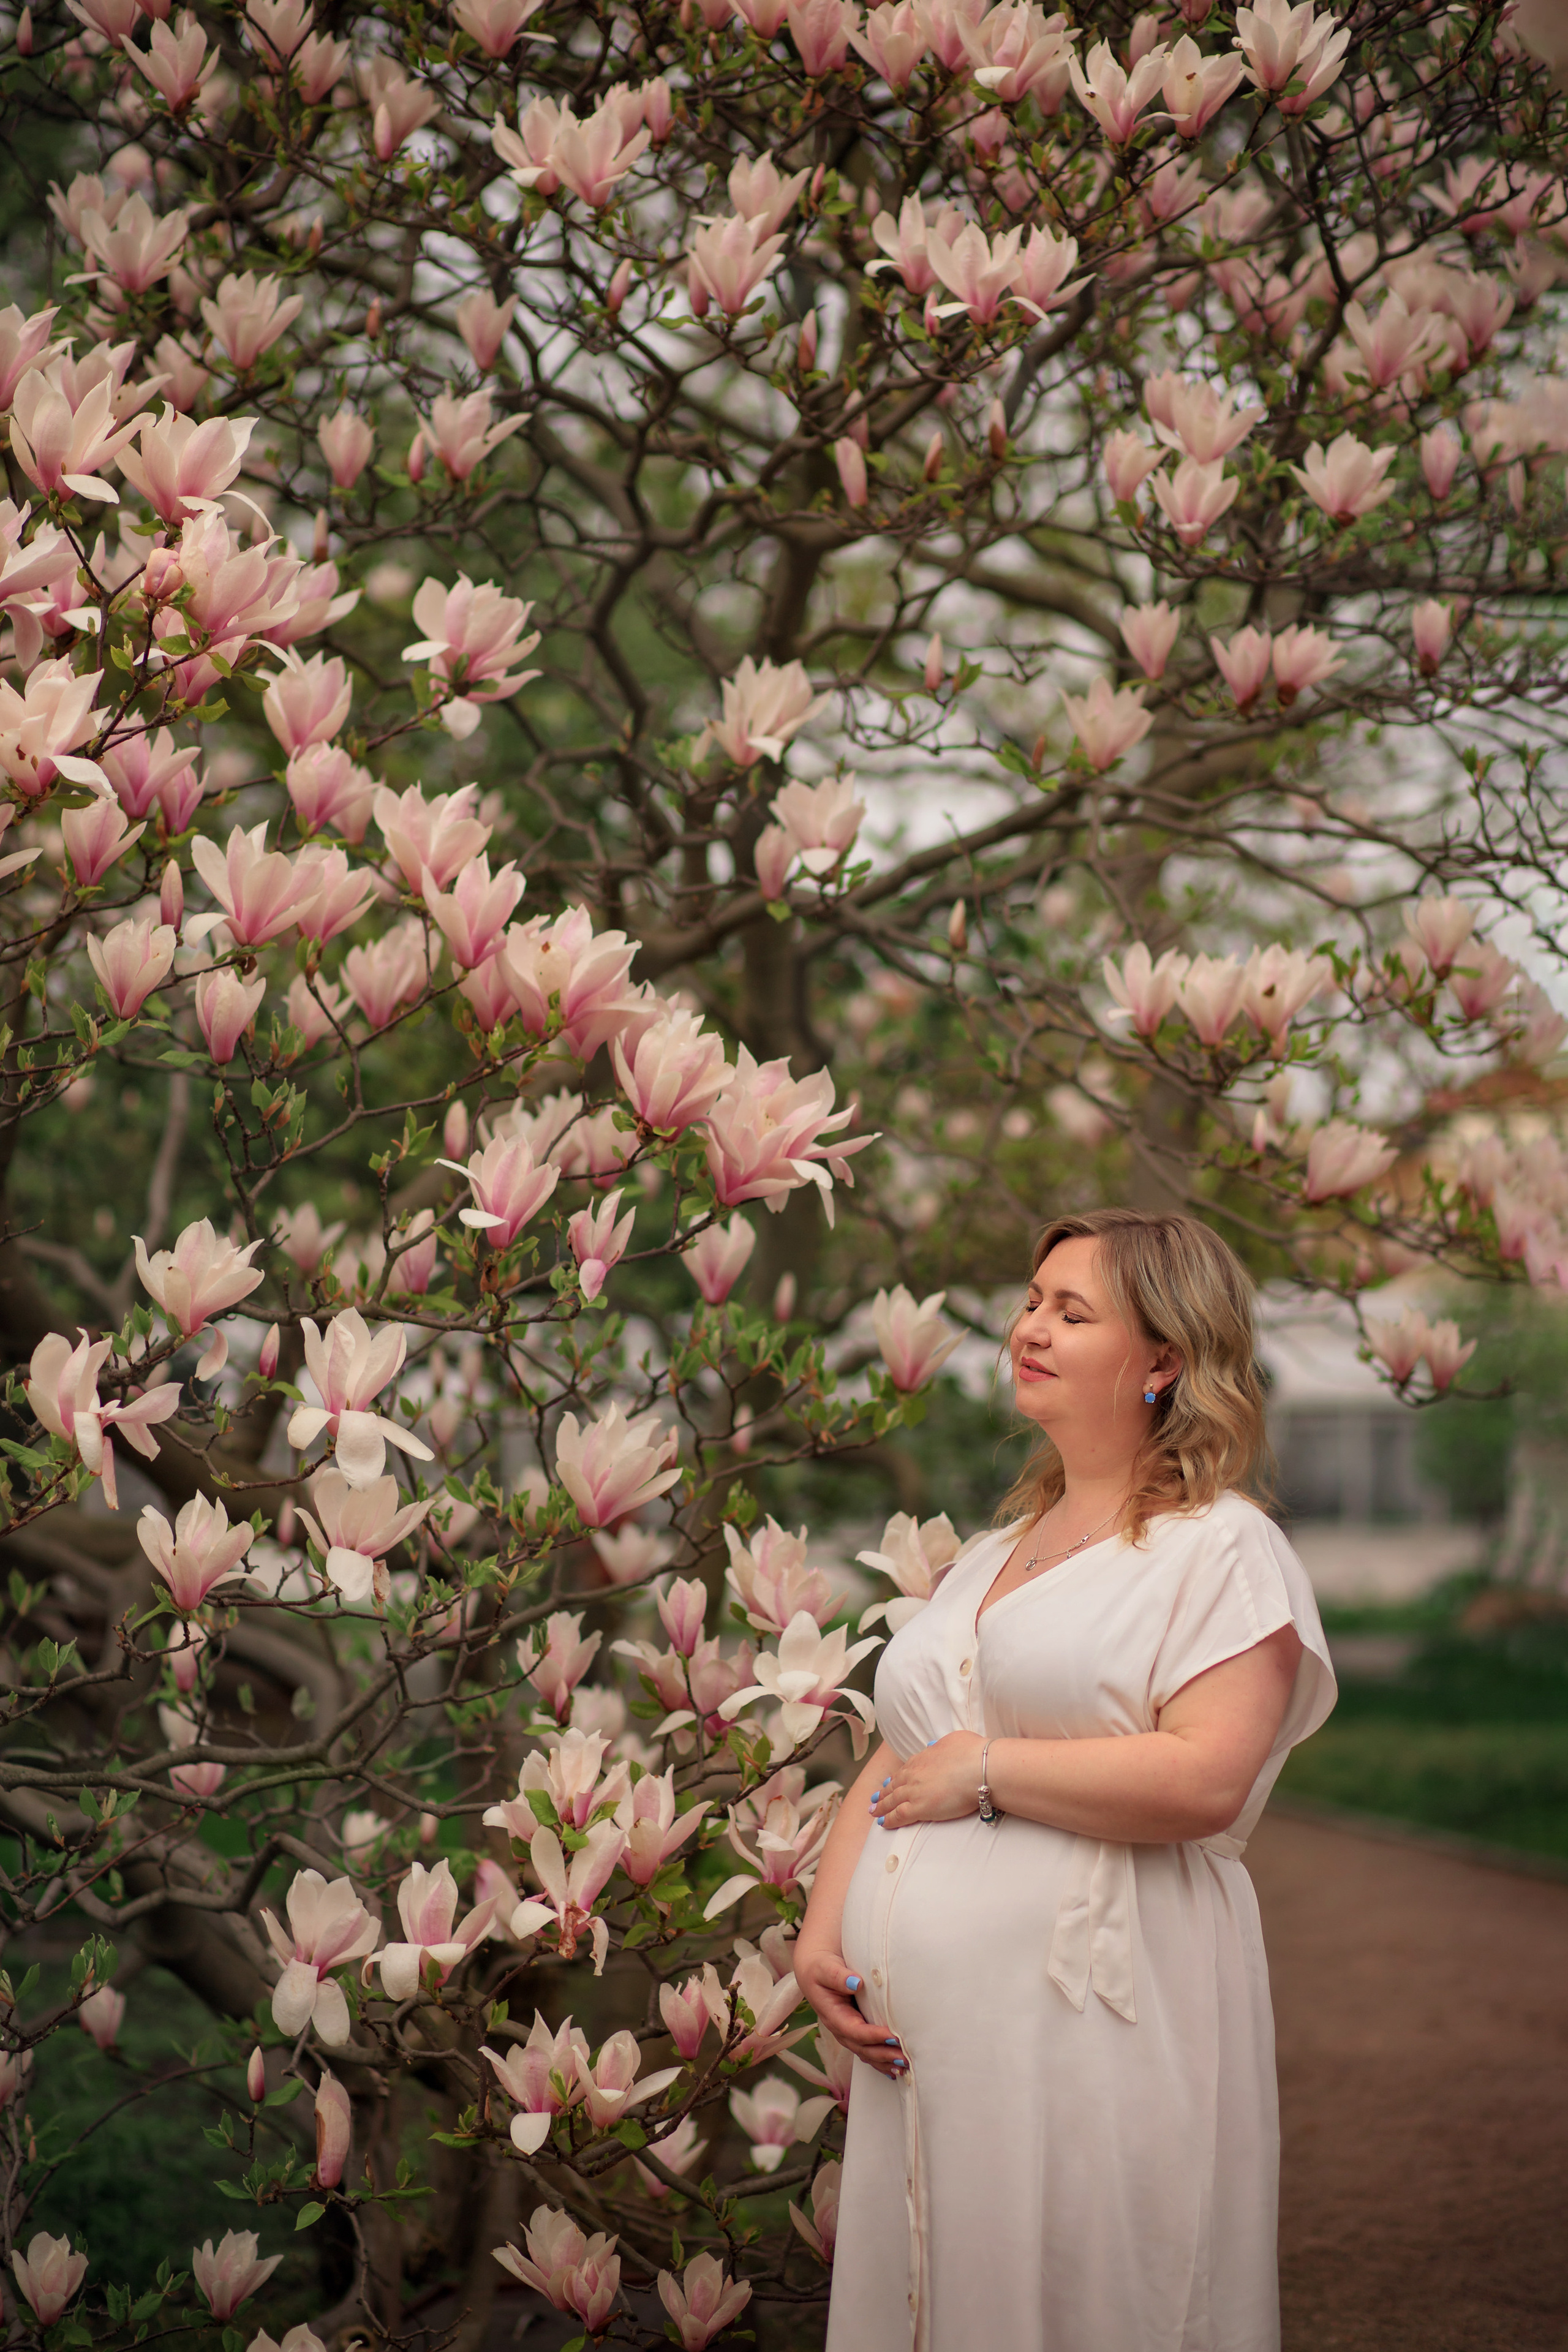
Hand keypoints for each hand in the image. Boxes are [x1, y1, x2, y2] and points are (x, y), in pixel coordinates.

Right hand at [793, 1938, 906, 2078]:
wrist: (815, 1971)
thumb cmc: (820, 1969)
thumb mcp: (825, 1969)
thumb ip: (838, 1976)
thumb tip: (856, 1983)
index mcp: (833, 2015)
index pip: (854, 2031)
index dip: (873, 2036)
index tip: (893, 2037)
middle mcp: (840, 2029)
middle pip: (863, 2048)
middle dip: (883, 2054)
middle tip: (905, 2057)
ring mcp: (848, 2033)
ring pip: (866, 2054)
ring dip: (885, 2062)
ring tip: (905, 2067)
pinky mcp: (856, 2031)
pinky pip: (868, 2051)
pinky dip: (881, 2060)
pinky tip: (895, 2067)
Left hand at [868, 1732, 985, 1829]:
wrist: (979, 1768)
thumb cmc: (973, 1753)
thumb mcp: (954, 1740)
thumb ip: (941, 1745)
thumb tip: (934, 1745)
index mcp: (923, 1757)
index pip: (906, 1769)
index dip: (896, 1776)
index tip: (890, 1781)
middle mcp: (915, 1773)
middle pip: (895, 1784)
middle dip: (884, 1792)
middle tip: (875, 1798)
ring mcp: (915, 1790)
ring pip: (892, 1800)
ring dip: (881, 1806)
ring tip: (874, 1811)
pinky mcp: (919, 1807)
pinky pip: (899, 1815)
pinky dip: (889, 1819)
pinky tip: (883, 1823)